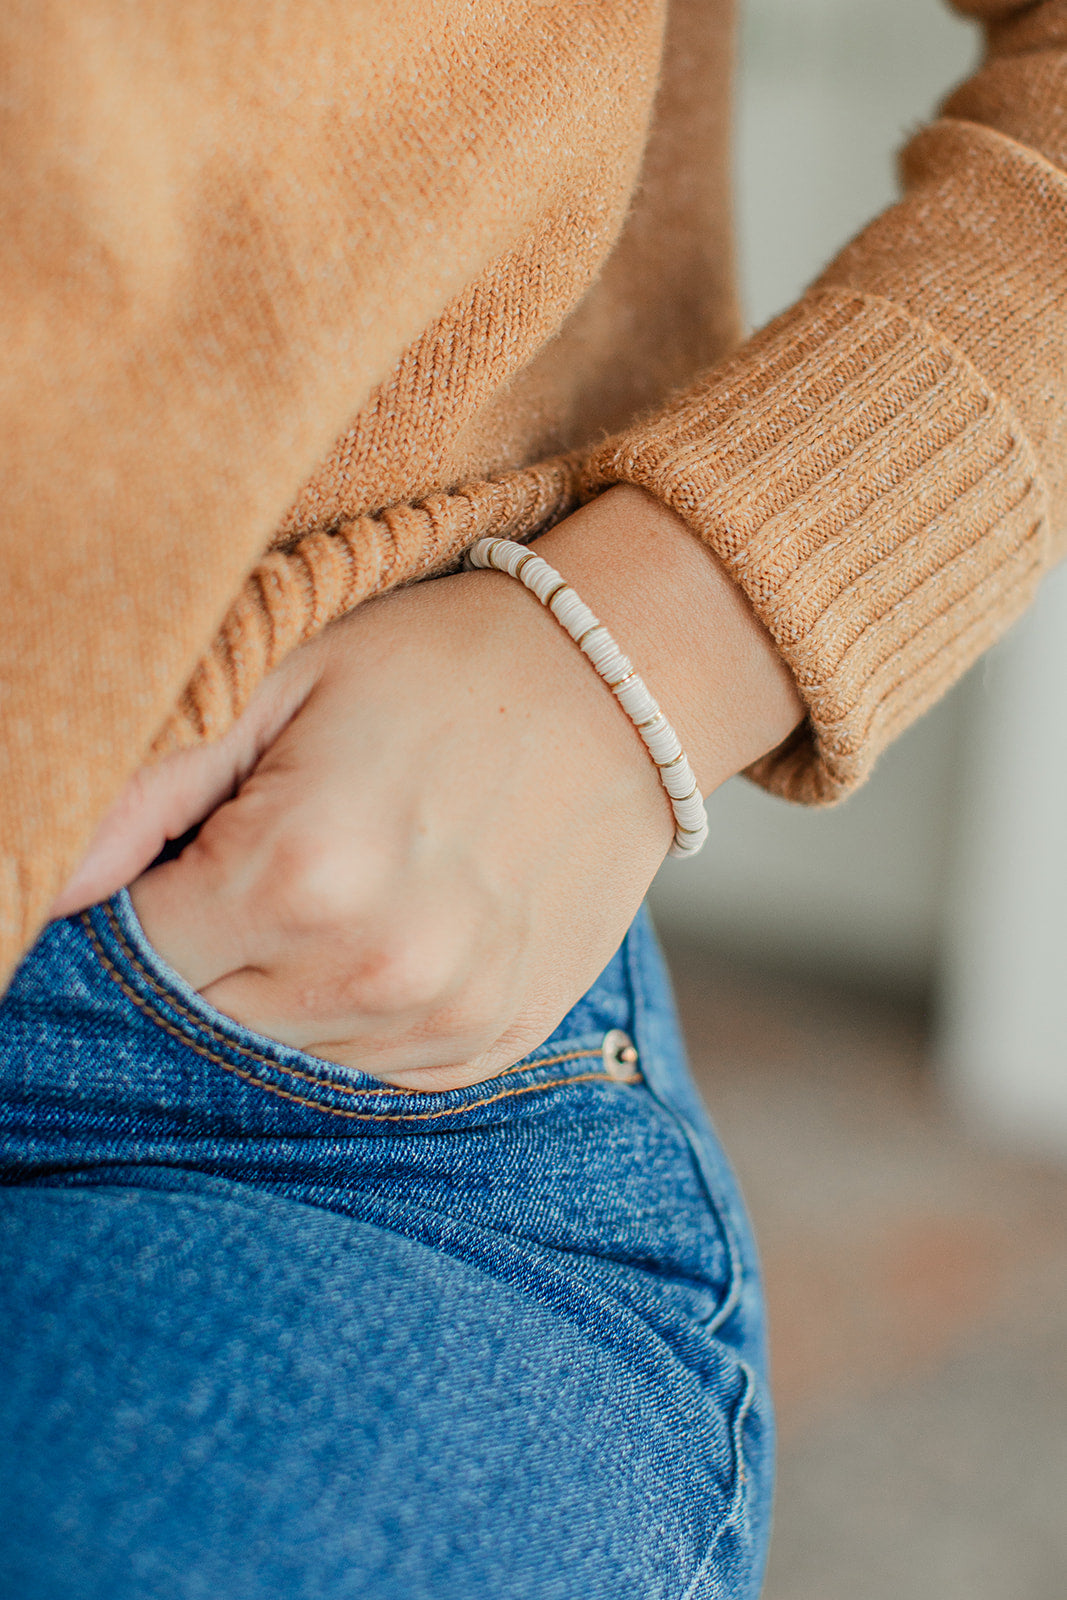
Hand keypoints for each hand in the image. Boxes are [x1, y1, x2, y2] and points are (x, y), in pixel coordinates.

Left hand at [54, 488, 802, 1088]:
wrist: (624, 684)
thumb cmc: (439, 663)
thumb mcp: (283, 677)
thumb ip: (148, 785)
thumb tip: (46, 885)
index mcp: (302, 870)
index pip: (139, 946)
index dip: (140, 897)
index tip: (184, 848)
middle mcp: (375, 968)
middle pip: (203, 1014)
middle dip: (202, 947)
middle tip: (256, 862)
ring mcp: (445, 1017)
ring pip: (281, 1052)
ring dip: (275, 987)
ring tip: (335, 884)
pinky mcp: (494, 1041)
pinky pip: (370, 1069)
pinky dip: (350, 1015)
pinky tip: (384, 929)